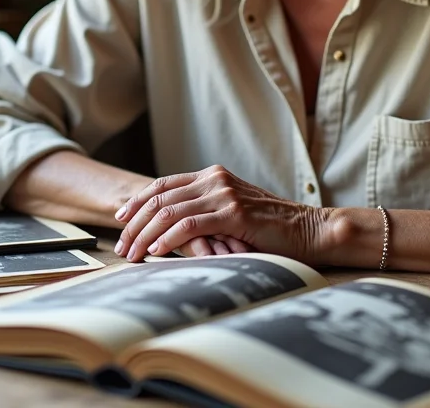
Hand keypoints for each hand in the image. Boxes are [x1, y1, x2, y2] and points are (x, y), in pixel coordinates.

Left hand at [113, 165, 323, 262]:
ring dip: (145, 234)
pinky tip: (156, 251)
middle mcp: (215, 179)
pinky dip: (168, 238)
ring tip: (132, 253)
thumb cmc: (272, 229)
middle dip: (134, 222)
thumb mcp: (233, 213)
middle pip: (160, 197)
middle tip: (121, 245)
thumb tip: (171, 229)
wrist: (309, 231)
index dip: (137, 201)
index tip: (120, 219)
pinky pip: (190, 224)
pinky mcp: (233, 213)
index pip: (163, 184)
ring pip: (170, 211)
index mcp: (213, 176)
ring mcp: (224, 194)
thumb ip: (206, 212)